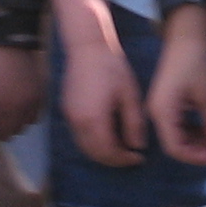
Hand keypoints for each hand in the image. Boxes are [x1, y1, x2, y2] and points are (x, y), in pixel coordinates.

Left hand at [0, 43, 44, 141]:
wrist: (9, 42)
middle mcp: (15, 107)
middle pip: (8, 133)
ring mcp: (29, 102)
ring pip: (22, 127)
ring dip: (13, 125)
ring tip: (6, 116)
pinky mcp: (39, 97)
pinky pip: (34, 117)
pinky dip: (26, 117)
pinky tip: (19, 109)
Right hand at [59, 27, 146, 167]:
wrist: (87, 47)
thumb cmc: (112, 67)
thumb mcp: (129, 95)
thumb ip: (134, 123)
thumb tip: (138, 146)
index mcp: (94, 120)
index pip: (108, 152)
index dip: (124, 159)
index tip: (138, 157)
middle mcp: (77, 122)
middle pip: (94, 153)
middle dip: (113, 159)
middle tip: (130, 156)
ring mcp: (69, 116)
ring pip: (84, 147)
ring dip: (101, 152)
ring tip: (120, 148)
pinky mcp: (66, 110)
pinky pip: (79, 135)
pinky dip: (92, 142)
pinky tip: (107, 134)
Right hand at [147, 14, 205, 165]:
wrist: (188, 31)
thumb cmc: (196, 60)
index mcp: (162, 111)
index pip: (175, 148)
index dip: (197, 157)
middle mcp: (158, 112)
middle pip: (177, 144)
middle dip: (201, 151)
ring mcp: (164, 106)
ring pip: (181, 135)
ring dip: (201, 142)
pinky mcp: (172, 101)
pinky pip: (183, 123)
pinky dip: (199, 130)